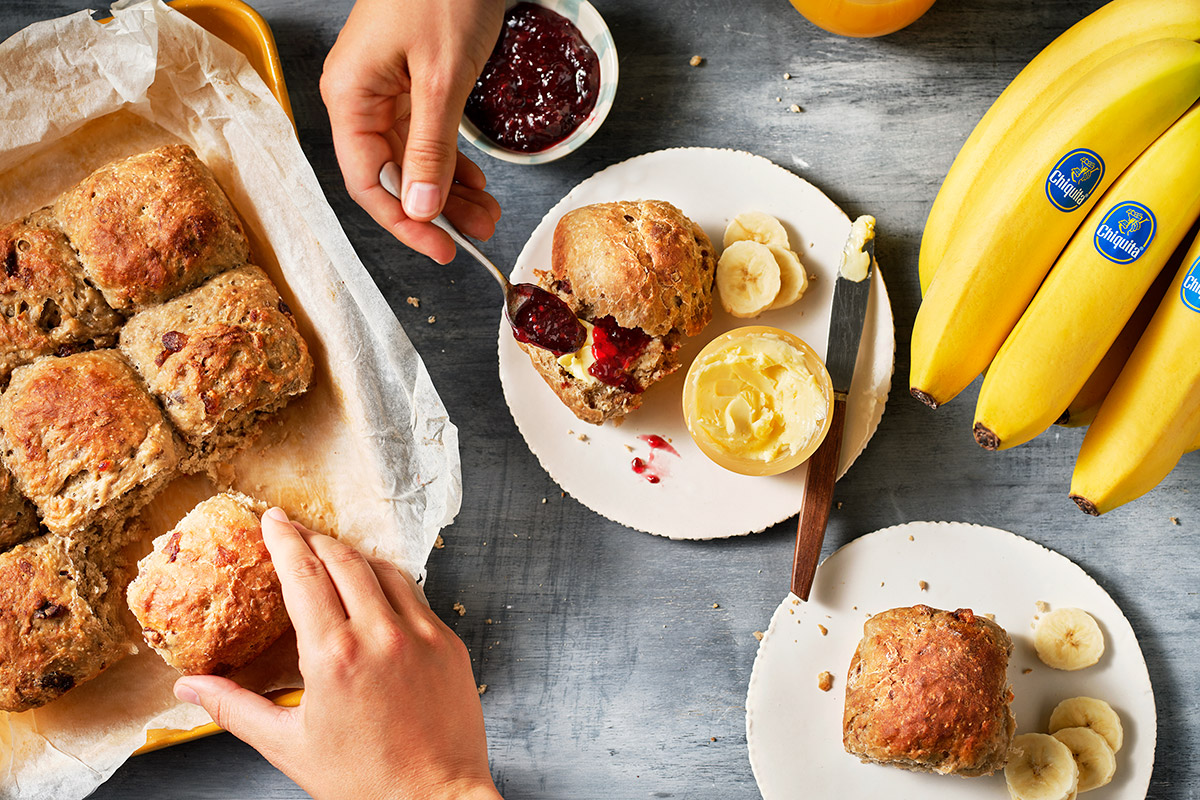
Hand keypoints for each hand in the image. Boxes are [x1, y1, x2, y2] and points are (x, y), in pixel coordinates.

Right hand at [174, 508, 500, 799]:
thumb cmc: (365, 782)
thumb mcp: (289, 746)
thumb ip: (235, 708)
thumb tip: (188, 687)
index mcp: (334, 655)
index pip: (302, 573)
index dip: (283, 540)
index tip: (271, 520)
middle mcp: (380, 634)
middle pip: (342, 559)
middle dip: (314, 540)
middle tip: (294, 533)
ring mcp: (421, 634)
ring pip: (383, 569)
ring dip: (354, 556)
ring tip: (332, 556)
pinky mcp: (449, 642)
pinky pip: (416, 595)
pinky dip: (390, 583)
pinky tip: (377, 591)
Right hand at [320, 0, 503, 263]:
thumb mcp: (441, 78)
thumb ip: (430, 149)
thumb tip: (421, 209)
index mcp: (350, 97)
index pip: (368, 183)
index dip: (406, 223)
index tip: (444, 249)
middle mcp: (360, 97)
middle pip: (393, 175)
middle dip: (438, 209)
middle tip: (480, 233)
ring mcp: (385, 89)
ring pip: (414, 159)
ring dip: (451, 189)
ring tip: (488, 213)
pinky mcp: (410, 80)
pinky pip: (426, 134)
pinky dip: (452, 160)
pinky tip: (475, 181)